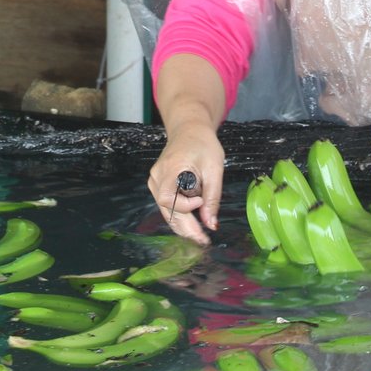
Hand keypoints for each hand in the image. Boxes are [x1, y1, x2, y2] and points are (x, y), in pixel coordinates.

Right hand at [147, 124, 224, 244]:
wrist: (190, 129)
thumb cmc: (203, 144)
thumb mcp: (214, 169)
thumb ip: (212, 198)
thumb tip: (211, 224)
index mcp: (171, 167)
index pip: (168, 198)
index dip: (185, 206)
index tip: (201, 201)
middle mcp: (157, 176)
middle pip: (166, 209)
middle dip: (185, 227)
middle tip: (203, 241)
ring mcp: (155, 180)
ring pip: (165, 210)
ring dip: (182, 225)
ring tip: (199, 237)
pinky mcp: (158, 184)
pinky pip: (166, 205)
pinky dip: (179, 215)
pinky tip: (192, 224)